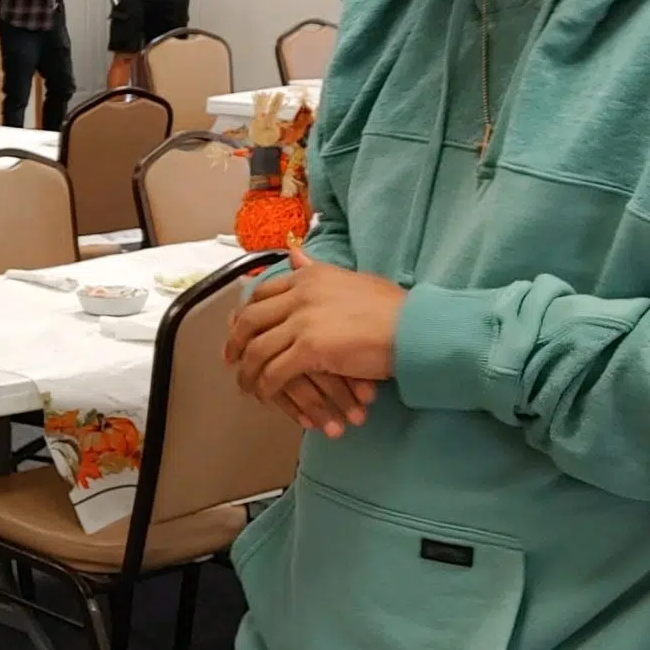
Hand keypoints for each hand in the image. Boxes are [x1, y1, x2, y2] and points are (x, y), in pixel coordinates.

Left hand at [225, 247, 405, 436]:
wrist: (417, 327)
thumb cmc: (392, 309)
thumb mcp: (350, 279)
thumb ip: (317, 271)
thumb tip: (295, 254)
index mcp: (308, 277)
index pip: (261, 294)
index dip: (245, 315)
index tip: (240, 330)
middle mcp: (300, 295)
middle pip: (250, 320)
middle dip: (235, 342)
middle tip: (231, 360)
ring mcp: (303, 321)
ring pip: (257, 349)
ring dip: (248, 371)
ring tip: (248, 385)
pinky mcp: (310, 349)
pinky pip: (275, 372)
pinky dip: (266, 386)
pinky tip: (266, 395)